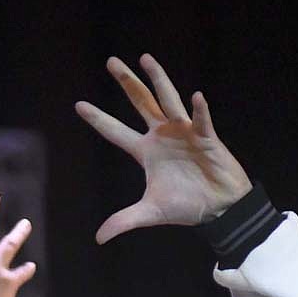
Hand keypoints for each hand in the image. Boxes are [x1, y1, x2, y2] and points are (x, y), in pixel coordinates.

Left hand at [76, 55, 251, 242]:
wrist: (219, 209)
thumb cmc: (186, 206)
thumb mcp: (149, 212)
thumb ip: (123, 221)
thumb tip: (98, 238)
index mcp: (146, 152)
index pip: (116, 131)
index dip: (98, 119)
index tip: (78, 105)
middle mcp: (162, 136)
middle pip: (140, 103)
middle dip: (127, 83)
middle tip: (111, 62)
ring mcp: (184, 133)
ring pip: (168, 101)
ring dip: (158, 80)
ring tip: (146, 59)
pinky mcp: (207, 137)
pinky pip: (201, 121)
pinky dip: (199, 110)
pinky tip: (195, 97)